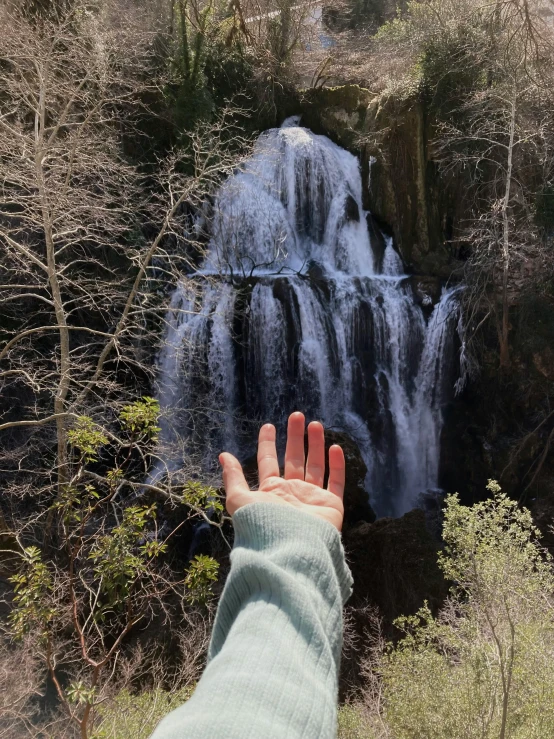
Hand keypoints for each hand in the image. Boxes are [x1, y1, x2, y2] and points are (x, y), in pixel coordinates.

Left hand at [219, 411, 344, 530]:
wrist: (291, 548)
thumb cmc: (263, 524)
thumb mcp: (240, 499)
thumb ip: (233, 477)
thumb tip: (223, 455)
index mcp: (271, 491)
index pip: (269, 461)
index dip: (267, 444)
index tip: (268, 426)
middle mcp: (291, 492)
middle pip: (294, 458)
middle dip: (295, 436)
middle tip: (297, 415)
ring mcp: (311, 498)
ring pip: (315, 465)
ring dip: (315, 444)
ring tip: (315, 424)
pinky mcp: (330, 505)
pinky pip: (335, 482)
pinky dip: (336, 465)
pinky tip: (335, 448)